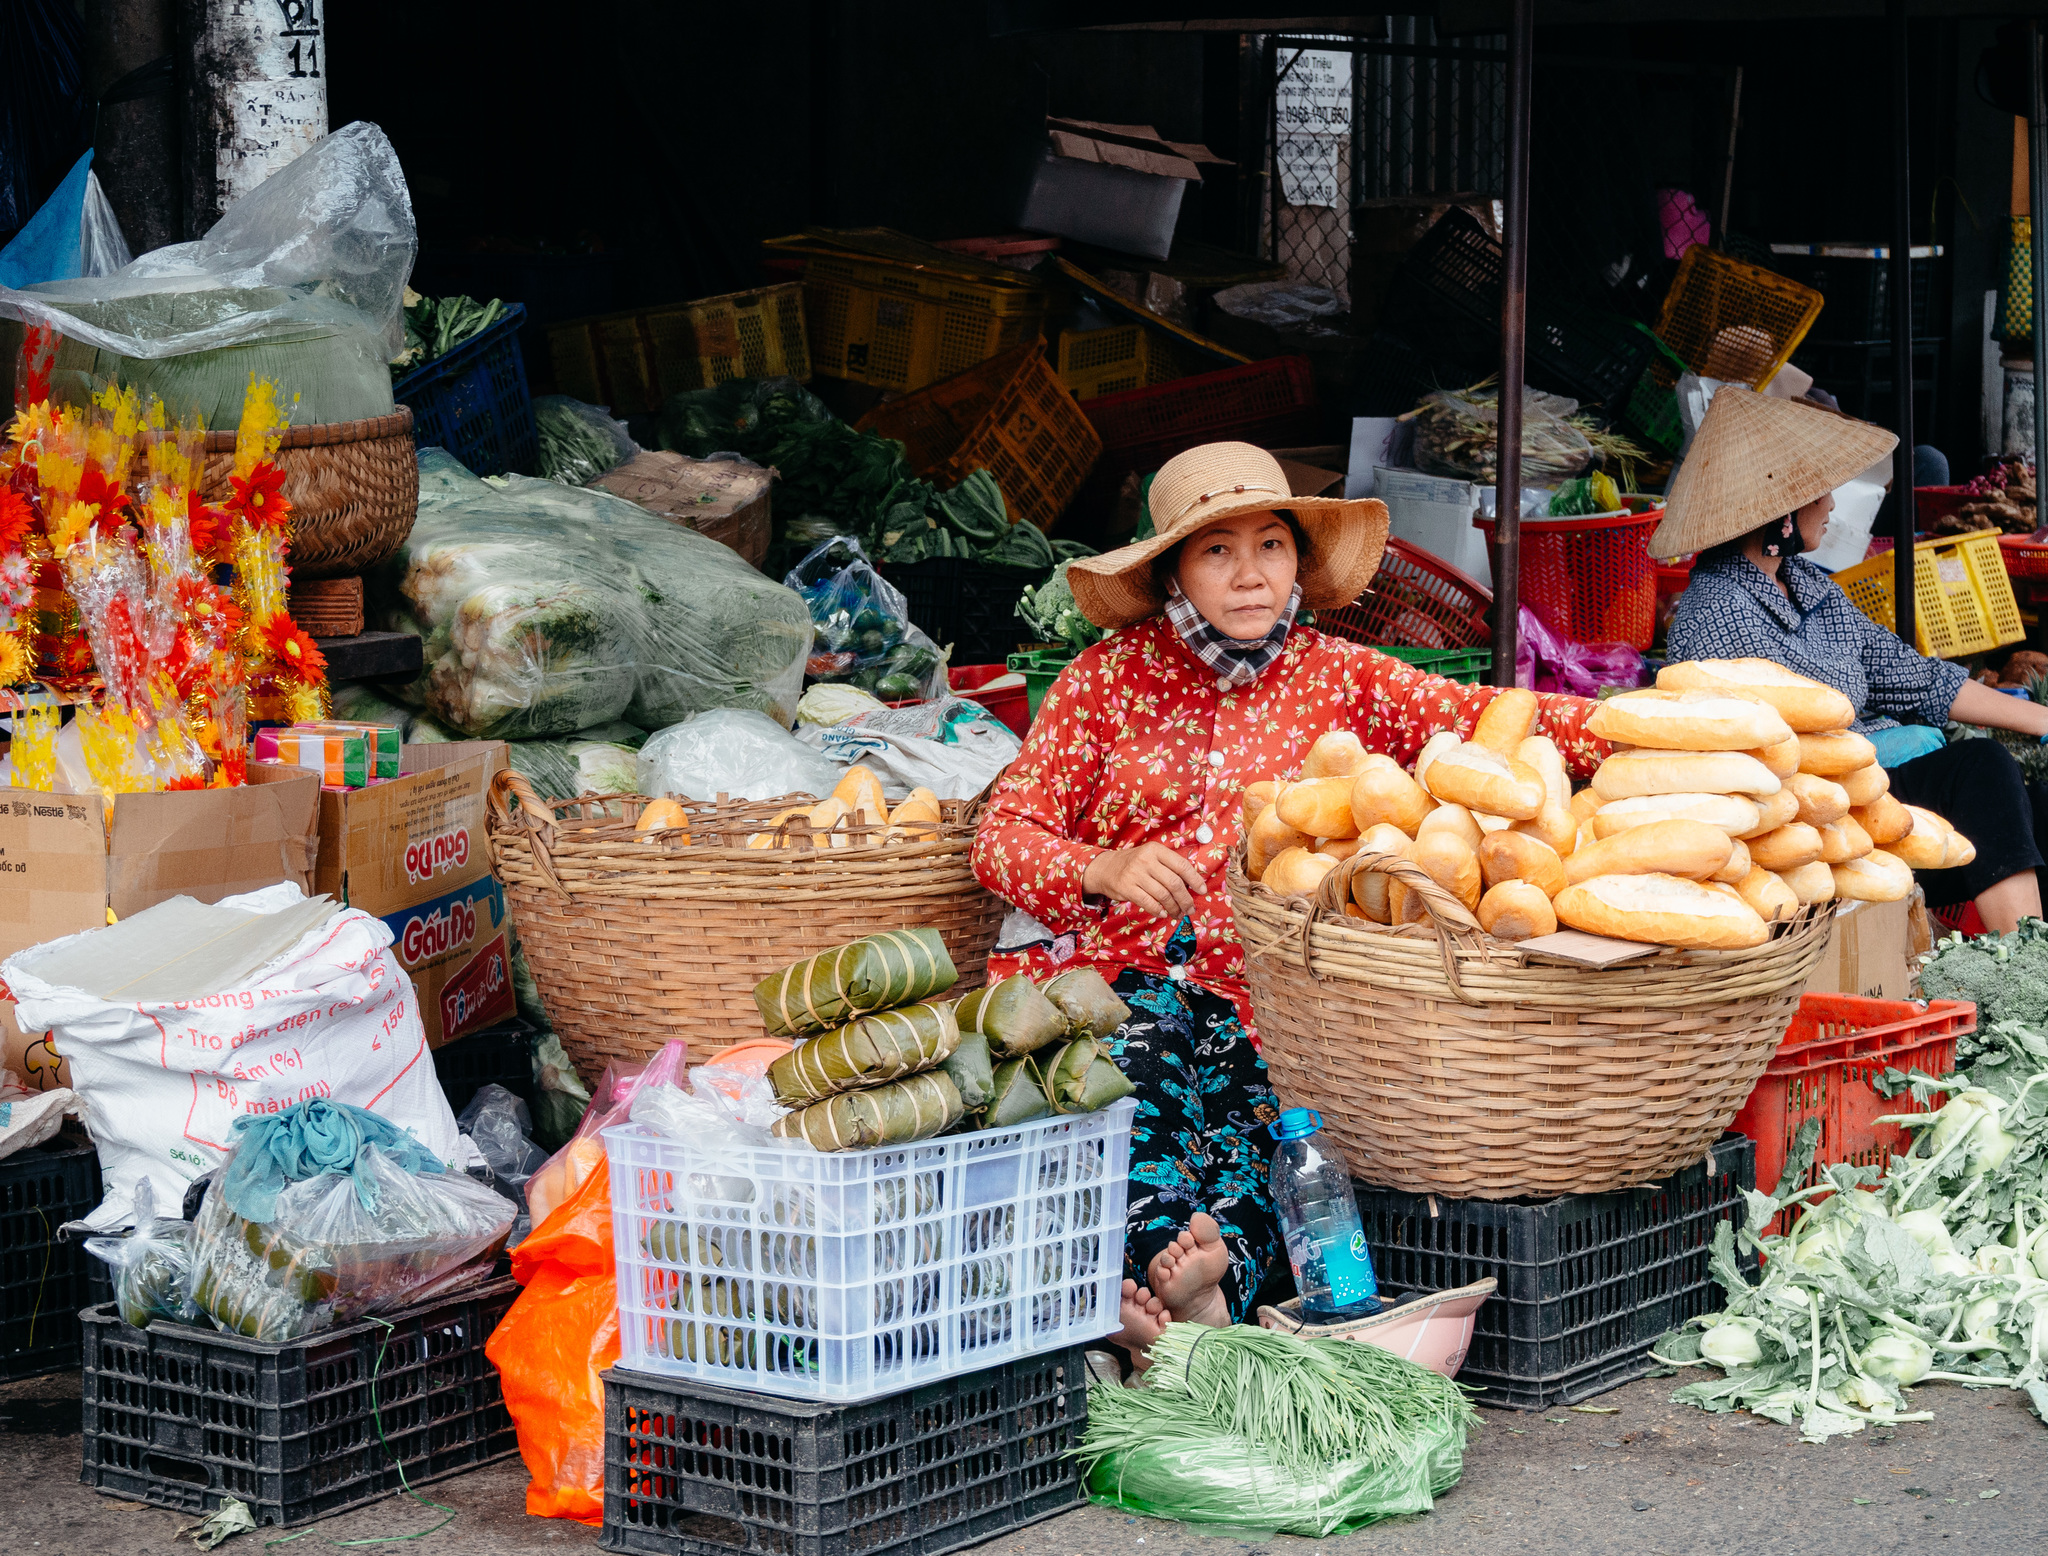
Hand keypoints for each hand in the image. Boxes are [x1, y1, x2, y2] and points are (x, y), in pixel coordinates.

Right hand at [1083, 843, 1206, 917]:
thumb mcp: (1151, 856)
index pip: (1181, 865)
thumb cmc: (1135, 863)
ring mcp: (1135, 874)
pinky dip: (1158, 911)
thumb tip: (1193, 885)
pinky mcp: (1127, 888)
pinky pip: (1148, 903)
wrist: (1105, 868)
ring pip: (1163, 895)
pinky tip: (1163, 913)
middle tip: (1190, 909)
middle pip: (1174, 883)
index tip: (1202, 891)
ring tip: (1178, 914)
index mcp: (1156, 850)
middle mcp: (1146, 860)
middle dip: (1186, 900)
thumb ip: (1169, 865)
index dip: (1195, 880)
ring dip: (1174, 908)